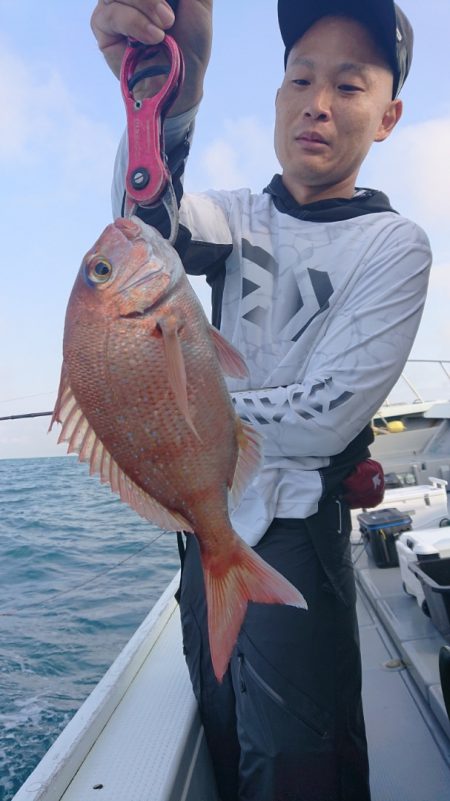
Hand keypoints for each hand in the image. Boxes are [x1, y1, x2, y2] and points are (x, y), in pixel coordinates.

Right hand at [91, 0, 211, 112]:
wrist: (182, 81)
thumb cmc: (190, 44)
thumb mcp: (198, 2)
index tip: (170, 1)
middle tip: (169, 15)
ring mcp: (113, 5)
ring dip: (145, 4)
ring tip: (165, 26)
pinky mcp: (102, 27)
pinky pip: (110, 12)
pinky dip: (134, 22)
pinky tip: (152, 37)